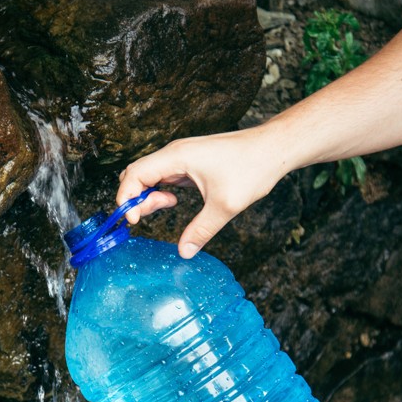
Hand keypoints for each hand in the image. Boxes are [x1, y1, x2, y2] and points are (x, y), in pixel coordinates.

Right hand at [115, 127, 286, 257]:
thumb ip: (201, 231)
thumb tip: (184, 252)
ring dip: (149, 195)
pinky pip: (164, 176)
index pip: (134, 174)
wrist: (274, 149)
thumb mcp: (224, 206)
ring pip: (150, 176)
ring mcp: (182, 157)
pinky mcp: (190, 163)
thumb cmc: (251, 168)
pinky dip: (161, 191)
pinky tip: (174, 201)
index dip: (127, 198)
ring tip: (167, 206)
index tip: (134, 220)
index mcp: (177, 157)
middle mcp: (175, 153)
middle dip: (135, 198)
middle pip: (136, 173)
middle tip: (146, 218)